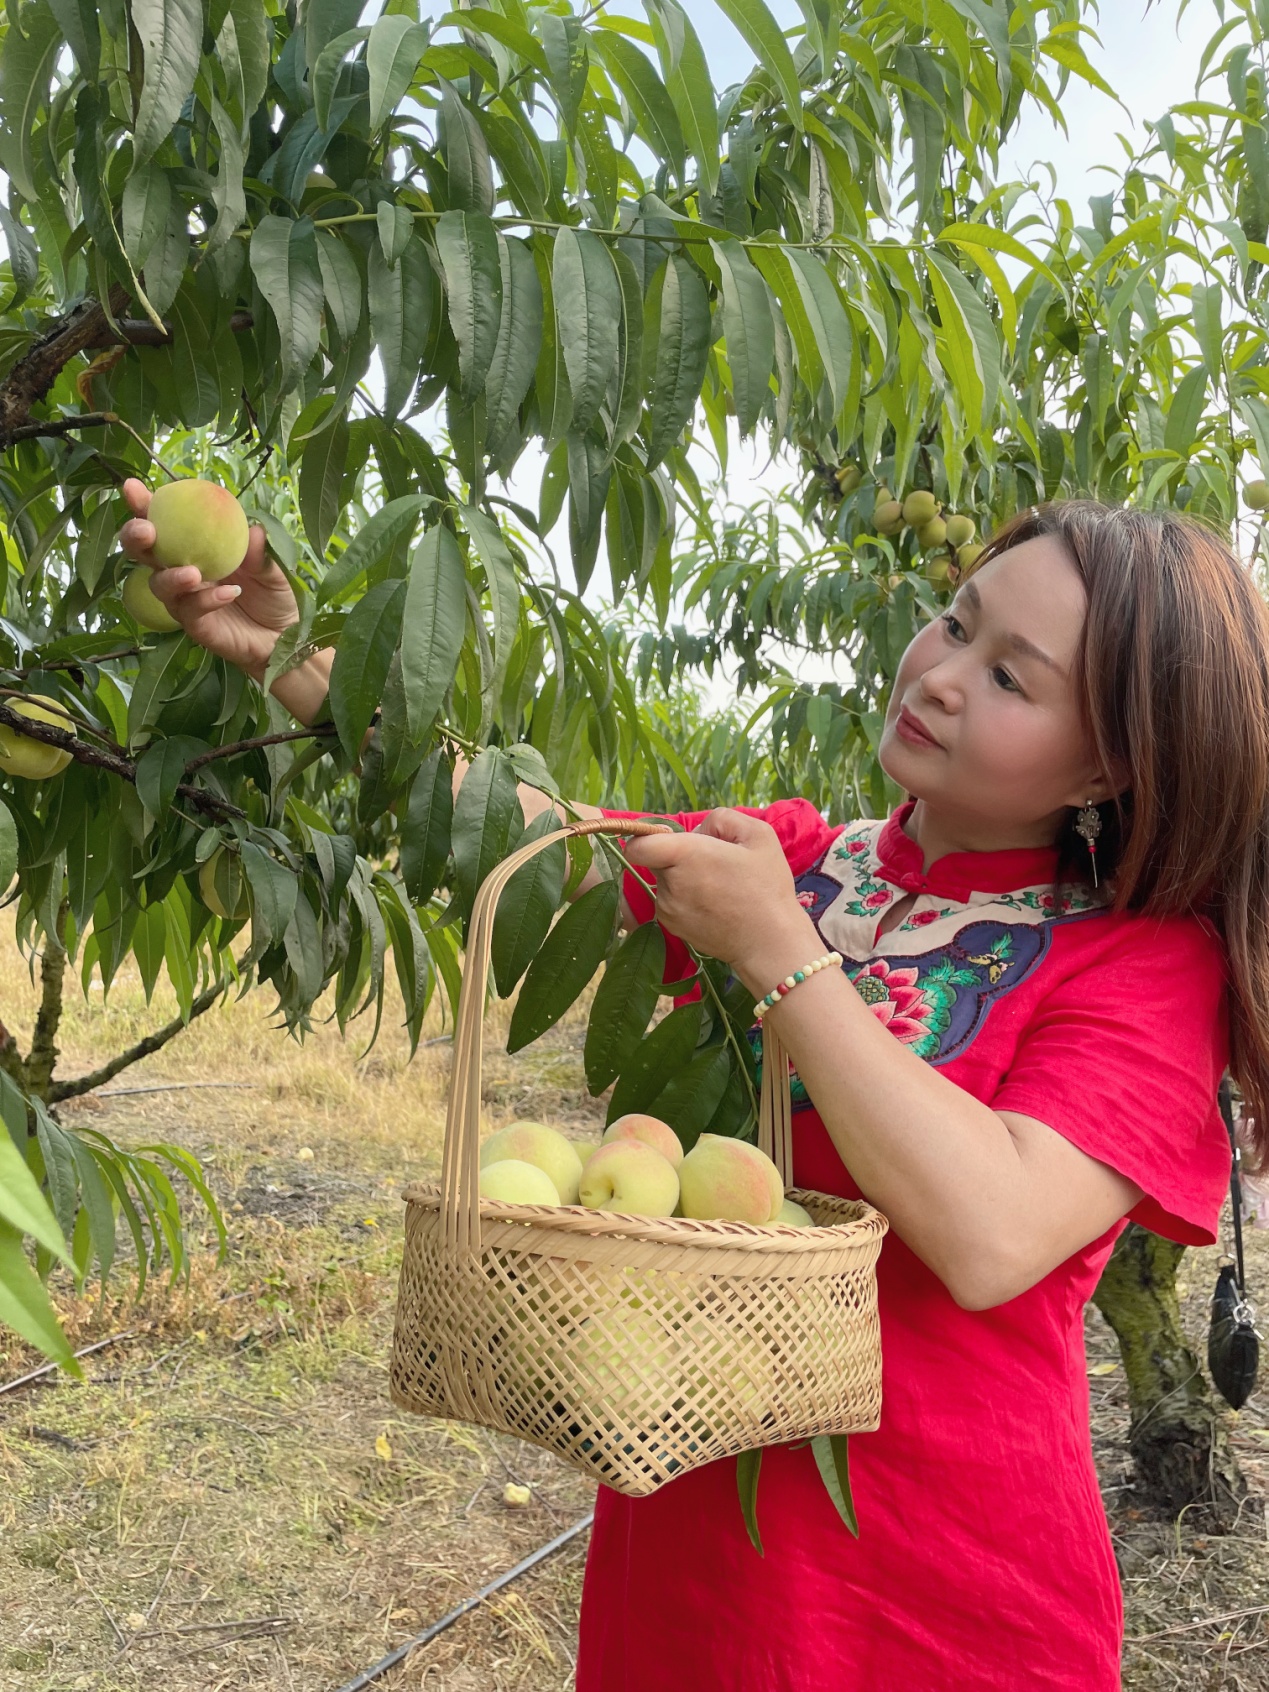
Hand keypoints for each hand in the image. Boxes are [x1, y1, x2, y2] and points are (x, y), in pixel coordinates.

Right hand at [118, 478, 298, 677]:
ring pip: (159, 586)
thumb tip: (252, 529)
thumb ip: (259, 550)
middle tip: (146, 530)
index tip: (132, 488)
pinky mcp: (195, 627)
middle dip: (136, 537)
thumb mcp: (272, 567)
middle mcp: (182, 572)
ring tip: (193, 572)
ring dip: (171, 576)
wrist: (285, 635)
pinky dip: (206, 600)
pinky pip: (190, 611)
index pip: (164, 523)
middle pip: (144, 553)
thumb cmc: (274, 594)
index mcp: (195, 547)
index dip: (143, 505)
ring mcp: (185, 600)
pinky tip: (228, 593)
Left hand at [624, 809, 819, 984]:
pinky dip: (685, 899)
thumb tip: (699, 831)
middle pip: (657, 859)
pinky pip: (670, 901)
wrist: (769, 942)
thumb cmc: (767, 886)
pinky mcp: (671, 926)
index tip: (671, 839)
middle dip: (678, 855)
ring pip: (665, 880)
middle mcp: (670, 882)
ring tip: (718, 888)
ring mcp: (667, 908)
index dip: (648, 836)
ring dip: (683, 878)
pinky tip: (713, 905)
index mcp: (686, 855)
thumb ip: (722, 819)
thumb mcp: (759, 834)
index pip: (639, 844)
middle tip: (713, 864)